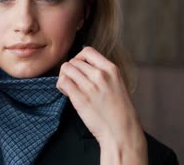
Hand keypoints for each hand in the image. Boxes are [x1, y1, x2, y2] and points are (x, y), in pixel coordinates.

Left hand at [56, 46, 146, 164]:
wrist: (122, 132)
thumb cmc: (120, 111)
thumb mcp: (117, 84)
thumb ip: (103, 73)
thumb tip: (84, 66)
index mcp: (111, 69)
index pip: (87, 51)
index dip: (79, 59)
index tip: (80, 69)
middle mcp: (100, 75)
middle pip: (74, 61)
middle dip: (71, 71)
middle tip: (75, 83)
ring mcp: (90, 86)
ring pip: (66, 69)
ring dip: (64, 77)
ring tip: (70, 88)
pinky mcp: (80, 98)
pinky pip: (62, 82)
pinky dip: (61, 86)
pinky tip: (67, 94)